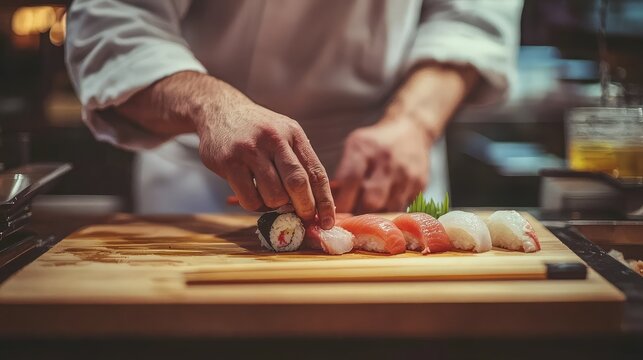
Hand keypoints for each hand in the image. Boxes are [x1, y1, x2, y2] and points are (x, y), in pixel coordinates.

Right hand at [194, 82, 334, 227]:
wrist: (220, 110)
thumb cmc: (258, 131)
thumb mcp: (283, 135)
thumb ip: (298, 163)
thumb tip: (315, 205)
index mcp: (293, 133)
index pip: (316, 172)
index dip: (324, 201)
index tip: (327, 222)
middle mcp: (273, 139)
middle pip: (297, 184)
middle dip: (304, 208)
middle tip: (303, 219)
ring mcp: (250, 150)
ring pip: (273, 195)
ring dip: (276, 206)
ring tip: (271, 199)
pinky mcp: (229, 162)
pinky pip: (249, 199)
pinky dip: (255, 206)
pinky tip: (253, 196)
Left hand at [334, 118, 429, 212]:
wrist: (410, 130)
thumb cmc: (374, 144)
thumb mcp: (354, 148)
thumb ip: (342, 174)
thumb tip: (328, 203)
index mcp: (364, 149)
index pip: (350, 180)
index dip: (340, 202)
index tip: (333, 216)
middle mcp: (386, 161)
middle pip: (370, 200)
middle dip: (358, 215)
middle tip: (350, 222)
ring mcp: (405, 173)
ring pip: (388, 209)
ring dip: (375, 217)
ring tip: (367, 217)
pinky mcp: (420, 184)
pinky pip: (403, 208)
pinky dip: (391, 213)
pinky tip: (384, 208)